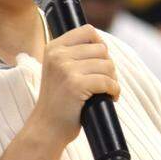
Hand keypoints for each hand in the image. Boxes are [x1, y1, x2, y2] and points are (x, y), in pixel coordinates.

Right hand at [28, 24, 119, 146]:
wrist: (46, 128)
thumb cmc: (58, 101)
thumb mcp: (58, 70)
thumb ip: (73, 54)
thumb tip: (102, 45)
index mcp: (53, 48)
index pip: (88, 30)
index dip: (100, 44)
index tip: (100, 61)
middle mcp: (58, 55)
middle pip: (101, 49)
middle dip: (108, 66)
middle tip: (103, 81)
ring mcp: (66, 70)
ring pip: (107, 65)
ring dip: (112, 80)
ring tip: (105, 91)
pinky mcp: (76, 85)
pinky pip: (108, 82)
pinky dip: (114, 91)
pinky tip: (110, 98)